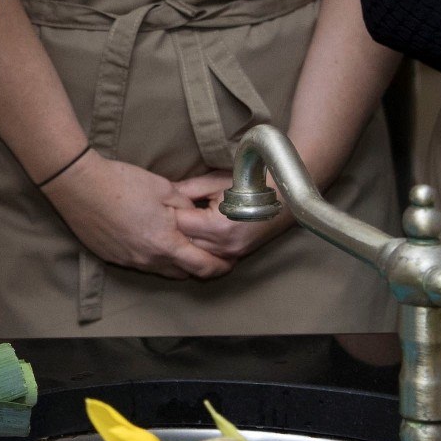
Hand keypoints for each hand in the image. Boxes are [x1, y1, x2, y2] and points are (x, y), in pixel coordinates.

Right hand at [43, 152, 233, 280]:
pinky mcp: (110, 256)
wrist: (78, 185)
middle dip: (198, 267)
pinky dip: (149, 256)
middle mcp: (148, 259)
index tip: (228, 263)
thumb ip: (185, 207)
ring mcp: (127, 260)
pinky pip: (138, 263)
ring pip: (159, 270)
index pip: (202, 266)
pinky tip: (146, 239)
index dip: (220, 267)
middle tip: (206, 255)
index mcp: (166, 243)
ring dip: (172, 262)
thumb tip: (196, 216)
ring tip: (177, 247)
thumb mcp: (164, 189)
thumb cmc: (122, 183)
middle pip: (182, 273)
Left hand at [167, 171, 290, 261]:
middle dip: (170, 229)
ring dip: (182, 241)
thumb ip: (187, 190)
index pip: (179, 224)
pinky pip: (209, 258)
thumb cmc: (251, 183)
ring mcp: (232, 254)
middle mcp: (224, 245)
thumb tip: (162, 193)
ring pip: (194, 254)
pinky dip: (197, 249)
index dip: (165, 214)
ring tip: (173, 227)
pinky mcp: (237, 257)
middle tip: (158, 217)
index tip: (155, 206)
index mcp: (218, 226)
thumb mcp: (215, 182)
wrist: (285, 196)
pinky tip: (190, 238)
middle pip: (183, 243)